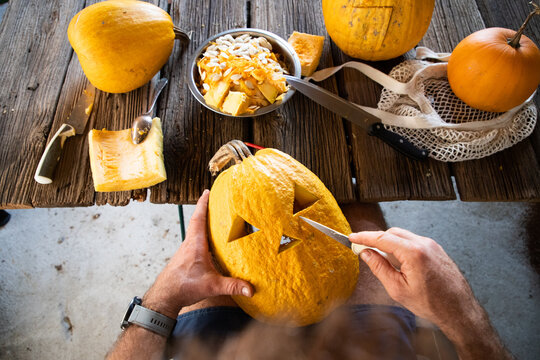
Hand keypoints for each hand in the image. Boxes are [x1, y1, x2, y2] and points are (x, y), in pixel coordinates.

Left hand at [142, 190, 253, 317]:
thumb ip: (231, 286)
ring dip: (203, 222)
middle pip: (197, 221)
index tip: (207, 191)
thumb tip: (250, 289)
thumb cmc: (183, 288)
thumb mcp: (211, 286)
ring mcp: (186, 251)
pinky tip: (210, 242)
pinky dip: (202, 235)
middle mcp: (189, 244)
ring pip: (195, 232)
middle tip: (215, 199)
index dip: (203, 204)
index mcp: (195, 244)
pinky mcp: (185, 258)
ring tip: (215, 217)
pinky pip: (194, 241)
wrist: (164, 297)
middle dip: (205, 209)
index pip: (199, 219)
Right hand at [349, 228, 477, 328]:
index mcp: (413, 253)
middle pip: (392, 233)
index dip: (364, 237)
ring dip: (389, 244)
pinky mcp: (436, 249)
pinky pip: (413, 242)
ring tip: (383, 261)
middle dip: (376, 239)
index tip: (352, 237)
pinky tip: (399, 263)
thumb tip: (366, 253)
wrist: (459, 310)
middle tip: (363, 249)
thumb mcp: (398, 289)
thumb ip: (379, 268)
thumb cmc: (431, 303)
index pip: (382, 238)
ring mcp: (432, 245)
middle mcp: (424, 244)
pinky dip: (401, 247)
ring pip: (403, 236)